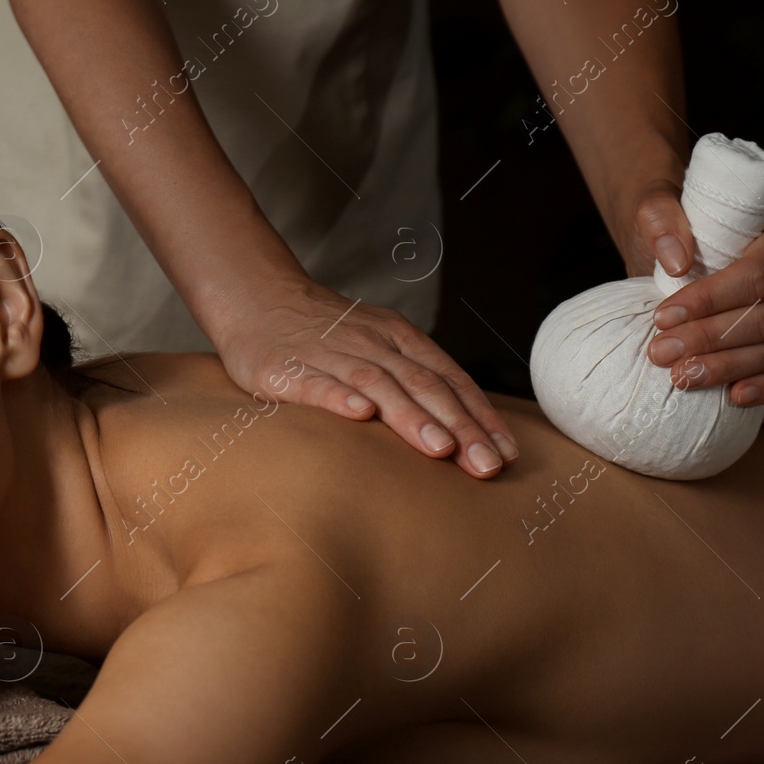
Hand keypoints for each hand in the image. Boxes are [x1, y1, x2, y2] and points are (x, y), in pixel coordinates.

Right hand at [202, 273, 520, 477]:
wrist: (256, 297)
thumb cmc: (324, 333)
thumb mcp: (377, 346)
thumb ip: (413, 379)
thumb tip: (462, 426)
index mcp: (400, 339)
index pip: (450, 378)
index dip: (480, 415)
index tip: (506, 452)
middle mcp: (373, 344)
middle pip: (424, 385)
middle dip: (460, 427)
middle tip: (487, 465)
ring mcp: (331, 354)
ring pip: (380, 384)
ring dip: (412, 417)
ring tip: (440, 449)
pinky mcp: (288, 368)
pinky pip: (318, 382)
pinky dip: (340, 397)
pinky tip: (360, 415)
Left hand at [631, 186, 763, 407]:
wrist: (678, 248)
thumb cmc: (671, 226)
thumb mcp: (655, 207)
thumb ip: (660, 218)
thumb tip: (675, 259)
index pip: (756, 275)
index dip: (710, 301)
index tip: (662, 317)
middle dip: (710, 340)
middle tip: (661, 353)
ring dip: (726, 367)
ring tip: (679, 377)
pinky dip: (762, 387)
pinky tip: (732, 397)